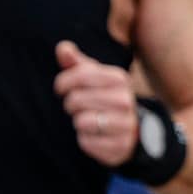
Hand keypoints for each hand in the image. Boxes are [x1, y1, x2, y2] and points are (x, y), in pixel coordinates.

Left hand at [55, 41, 137, 166]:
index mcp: (119, 78)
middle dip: (70, 104)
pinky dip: (85, 140)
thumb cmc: (105, 98)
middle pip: (76, 99)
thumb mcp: (93, 78)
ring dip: (78, 122)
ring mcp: (125, 124)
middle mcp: (125, 100)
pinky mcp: (120, 146)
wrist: (131, 130)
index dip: (63, 82)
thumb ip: (76, 63)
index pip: (80, 74)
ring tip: (87, 120)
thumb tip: (62, 47)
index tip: (61, 88)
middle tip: (77, 107)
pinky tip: (95, 135)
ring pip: (81, 121)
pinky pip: (86, 142)